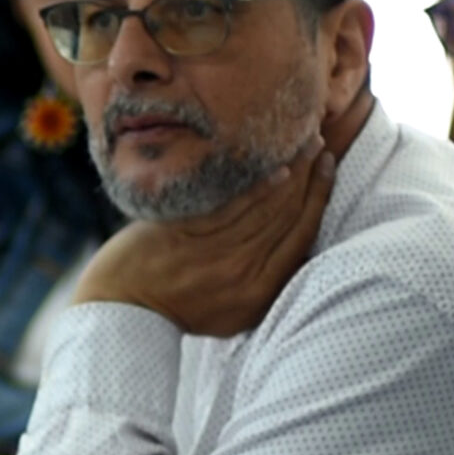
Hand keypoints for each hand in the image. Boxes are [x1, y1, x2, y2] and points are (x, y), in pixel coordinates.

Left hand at [74, 139, 336, 336]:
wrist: (123, 309)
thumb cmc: (180, 307)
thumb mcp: (234, 313)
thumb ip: (266, 283)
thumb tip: (299, 249)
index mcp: (259, 294)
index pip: (302, 238)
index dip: (320, 199)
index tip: (329, 167)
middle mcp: (243, 275)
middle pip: (287, 218)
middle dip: (310, 176)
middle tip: (319, 142)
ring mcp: (214, 256)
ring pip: (264, 210)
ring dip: (289, 172)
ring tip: (302, 141)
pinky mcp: (187, 238)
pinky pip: (228, 209)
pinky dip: (254, 188)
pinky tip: (273, 166)